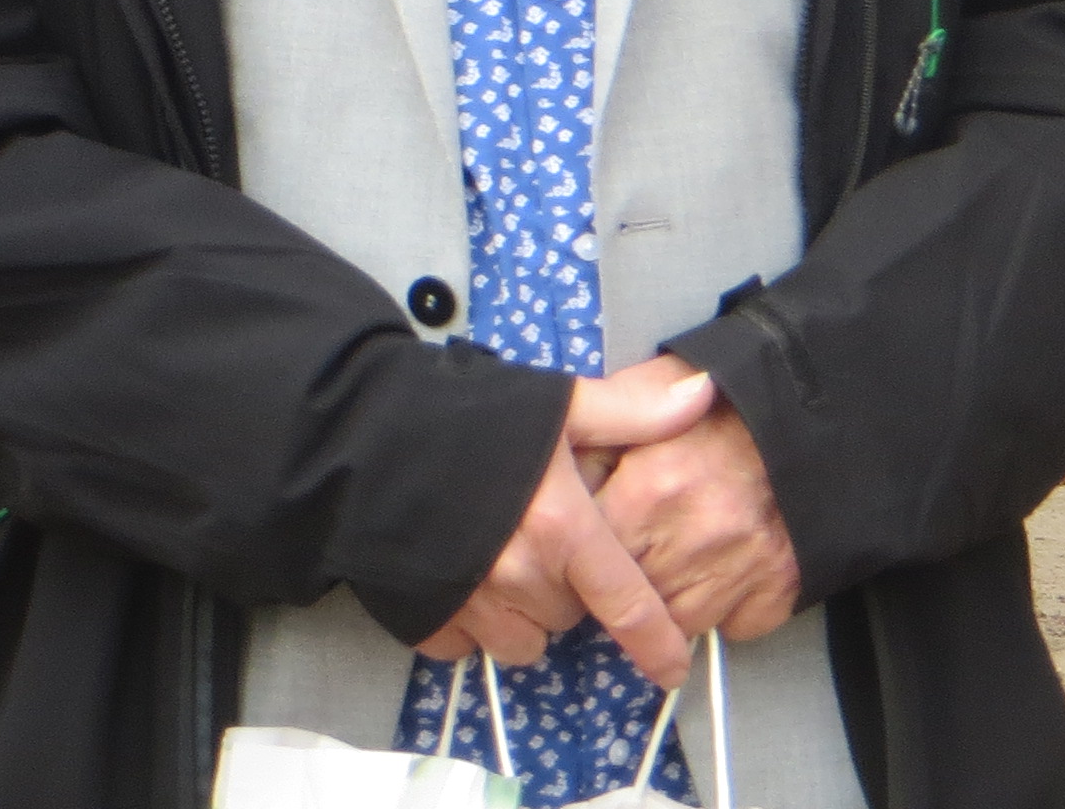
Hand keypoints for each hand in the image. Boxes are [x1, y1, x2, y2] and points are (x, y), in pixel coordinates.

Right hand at [415, 364, 718, 685]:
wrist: (361, 433)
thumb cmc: (463, 415)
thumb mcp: (555, 404)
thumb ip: (632, 410)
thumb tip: (703, 395)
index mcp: (562, 527)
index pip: (628, 603)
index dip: (656, 641)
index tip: (673, 668)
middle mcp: (521, 575)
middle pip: (570, 616)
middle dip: (566, 588)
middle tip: (539, 536)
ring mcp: (472, 605)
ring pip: (524, 642)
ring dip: (522, 614)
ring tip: (500, 558)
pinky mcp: (428, 622)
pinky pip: (468, 647)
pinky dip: (471, 623)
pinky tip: (461, 576)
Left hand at [588, 355, 800, 643]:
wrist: (814, 415)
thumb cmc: (725, 401)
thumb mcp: (650, 388)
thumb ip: (599, 426)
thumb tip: (552, 451)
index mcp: (646, 493)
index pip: (586, 556)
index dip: (583, 548)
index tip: (585, 541)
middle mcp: (687, 544)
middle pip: (629, 596)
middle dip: (628, 574)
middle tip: (641, 542)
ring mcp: (735, 576)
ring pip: (677, 622)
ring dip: (675, 596)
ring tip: (684, 548)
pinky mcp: (775, 596)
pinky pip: (733, 625)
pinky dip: (728, 606)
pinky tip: (727, 565)